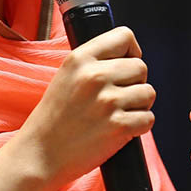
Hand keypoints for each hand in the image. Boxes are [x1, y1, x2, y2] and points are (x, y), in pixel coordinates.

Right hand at [19, 26, 155, 188]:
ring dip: (139, 105)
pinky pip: (149, 118)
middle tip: (119, 96)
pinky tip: (121, 128)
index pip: (124, 36)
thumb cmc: (54, 117)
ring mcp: (107, 102)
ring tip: (118, 113)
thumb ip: (93, 62)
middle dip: (135, 82)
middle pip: (141, 67)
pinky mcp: (118, 127)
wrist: (41, 153)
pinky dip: (140, 125)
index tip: (125, 65)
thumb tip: (128, 56)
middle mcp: (94, 76)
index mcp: (80, 58)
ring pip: (148, 92)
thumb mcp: (65, 75)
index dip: (132, 51)